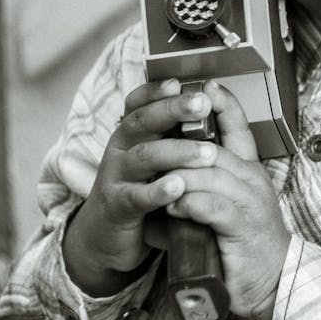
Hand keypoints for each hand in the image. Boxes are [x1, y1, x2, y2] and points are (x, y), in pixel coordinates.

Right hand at [63, 79, 219, 296]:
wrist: (108, 237)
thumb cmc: (141, 190)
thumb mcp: (157, 159)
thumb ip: (176, 136)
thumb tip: (212, 105)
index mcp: (132, 133)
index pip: (139, 103)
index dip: (156, 91)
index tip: (179, 82)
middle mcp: (121, 148)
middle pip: (143, 121)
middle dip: (173, 110)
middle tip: (202, 104)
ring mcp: (116, 176)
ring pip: (144, 156)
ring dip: (177, 152)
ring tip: (207, 153)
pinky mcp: (117, 206)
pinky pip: (136, 196)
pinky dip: (157, 191)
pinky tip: (178, 187)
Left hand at [165, 80, 290, 319]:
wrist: (271, 283)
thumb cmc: (242, 247)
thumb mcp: (221, 212)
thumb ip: (199, 193)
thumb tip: (165, 187)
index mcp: (249, 172)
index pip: (238, 128)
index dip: (224, 104)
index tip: (206, 84)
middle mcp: (252, 181)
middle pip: (216, 147)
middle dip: (185, 136)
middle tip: (155, 129)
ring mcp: (249, 202)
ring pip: (210, 174)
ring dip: (179, 173)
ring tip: (155, 176)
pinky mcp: (242, 227)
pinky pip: (212, 206)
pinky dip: (189, 203)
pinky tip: (172, 206)